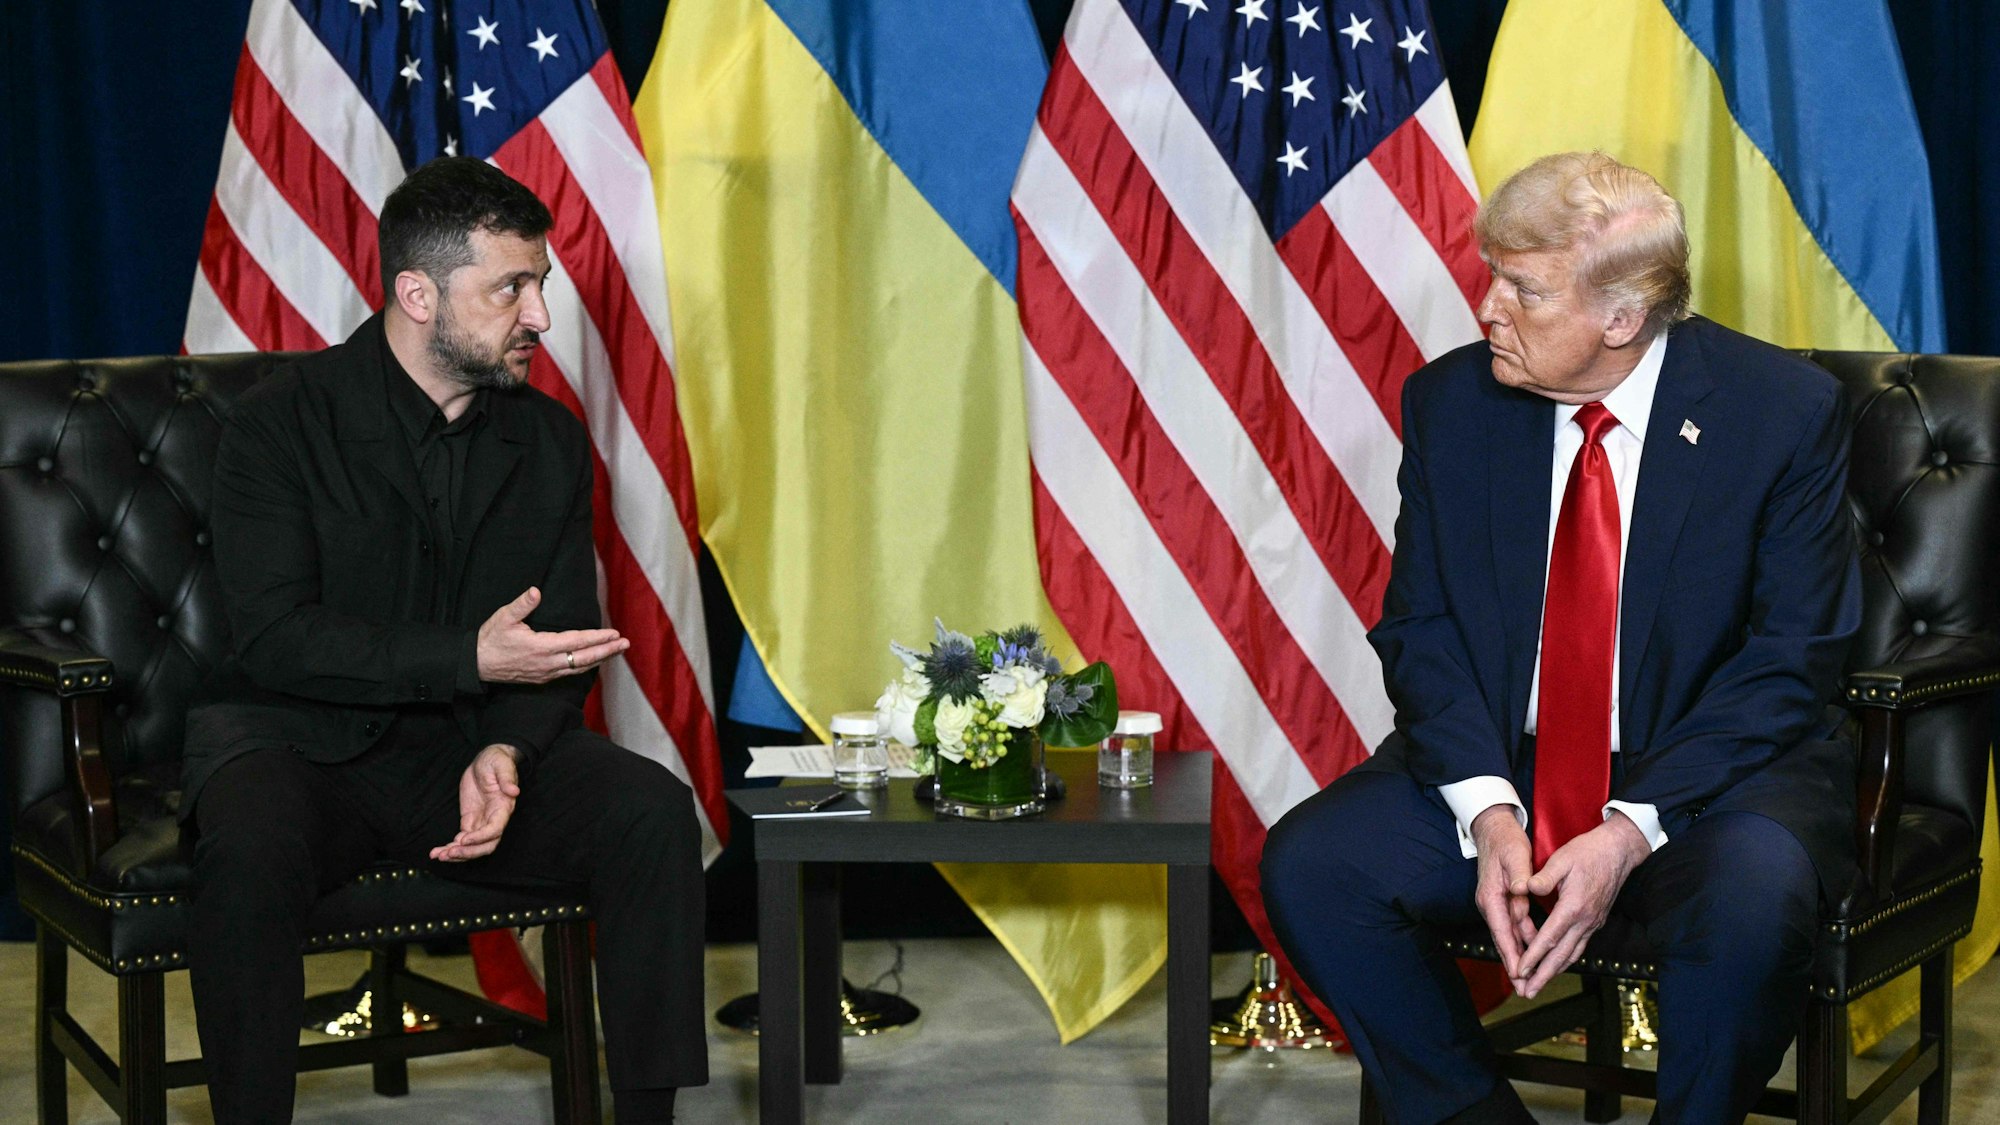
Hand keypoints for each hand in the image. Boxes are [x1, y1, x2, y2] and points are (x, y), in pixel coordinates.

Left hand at [430, 744, 522, 861]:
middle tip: (448, 853)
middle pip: (485, 845)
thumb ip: (507, 778)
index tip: (463, 839)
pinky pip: (462, 840)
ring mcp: (481, 822)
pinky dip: (450, 848)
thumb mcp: (502, 765)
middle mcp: (494, 819)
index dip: (480, 837)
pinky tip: (438, 852)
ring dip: (457, 854)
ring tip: (439, 856)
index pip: (495, 830)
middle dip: (468, 852)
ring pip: (472, 847)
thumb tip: (514, 791)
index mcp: (503, 808)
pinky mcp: (470, 821)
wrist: (486, 761)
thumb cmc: (496, 761)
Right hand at [476, 587, 628, 683]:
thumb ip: (522, 605)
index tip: (615, 633)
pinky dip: (585, 665)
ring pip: (579, 667)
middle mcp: (548, 663)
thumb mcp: (503, 617)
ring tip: (616, 651)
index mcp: (541, 647)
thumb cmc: (490, 639)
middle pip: (585, 658)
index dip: (598, 638)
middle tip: (626, 644)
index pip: (577, 642)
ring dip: (599, 659)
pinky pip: (569, 672)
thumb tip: (536, 591)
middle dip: (607, 651)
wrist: (476, 665)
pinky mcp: (542, 678)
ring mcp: (546, 673)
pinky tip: (593, 660)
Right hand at [1471, 804, 1537, 982]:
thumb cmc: (1505, 841)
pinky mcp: (1502, 901)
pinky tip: (1532, 952)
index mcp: (1492, 896)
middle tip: (1525, 988)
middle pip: (1503, 940)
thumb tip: (1523, 890)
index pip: (1502, 931)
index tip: (1520, 973)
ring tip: (1529, 978)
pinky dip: (1522, 941)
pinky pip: (1513, 926)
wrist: (1493, 829)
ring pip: (1509, 936)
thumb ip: (1520, 875)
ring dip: (1519, 956)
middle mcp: (1490, 904)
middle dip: (1514, 965)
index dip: (1512, 954)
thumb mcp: (1515, 855)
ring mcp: (1495, 903)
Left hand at [1512, 812, 1651, 996]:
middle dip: (1542, 975)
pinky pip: (1579, 946)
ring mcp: (1592, 923)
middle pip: (1561, 956)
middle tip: (1527, 992)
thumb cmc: (1588, 852)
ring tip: (1538, 985)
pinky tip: (1556, 965)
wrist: (1618, 851)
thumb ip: (1543, 877)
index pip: (1549, 938)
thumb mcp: (1562, 859)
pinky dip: (1566, 959)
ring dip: (1554, 972)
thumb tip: (1525, 887)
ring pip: (1572, 954)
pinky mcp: (1595, 921)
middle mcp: (1585, 920)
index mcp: (1574, 906)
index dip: (1533, 956)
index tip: (1519, 970)